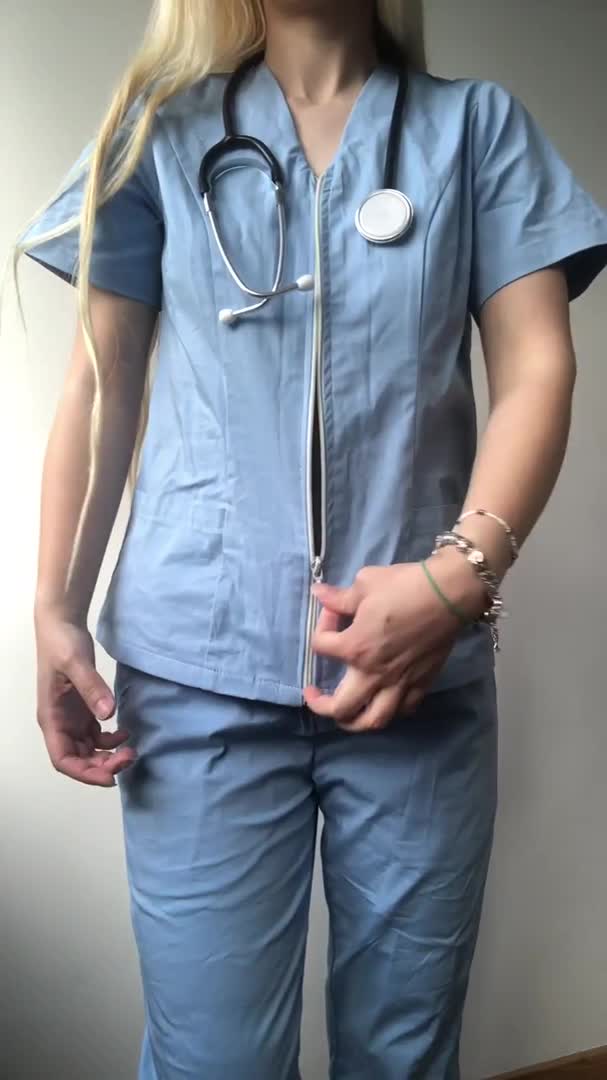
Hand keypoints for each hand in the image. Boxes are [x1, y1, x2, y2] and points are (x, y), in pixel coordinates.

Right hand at [35, 610, 135, 786]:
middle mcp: (60, 723)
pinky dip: (110, 741)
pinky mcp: (83, 709)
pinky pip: (96, 735)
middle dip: (102, 765)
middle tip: (130, 758)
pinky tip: (125, 733)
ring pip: (88, 750)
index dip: (85, 773)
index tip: (110, 776)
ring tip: (131, 750)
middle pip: (78, 759)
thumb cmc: (62, 643)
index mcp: (51, 718)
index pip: (63, 759)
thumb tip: (108, 715)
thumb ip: (92, 688)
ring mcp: (71, 718)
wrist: (61, 623)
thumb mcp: (76, 663)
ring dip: (107, 756)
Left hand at [303, 554, 483, 731]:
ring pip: (373, 721)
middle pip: (340, 708)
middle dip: (321, 705)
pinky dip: (391, 709)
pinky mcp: (422, 684)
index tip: (332, 612)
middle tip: (315, 693)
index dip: (321, 626)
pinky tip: (384, 699)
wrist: (449, 594)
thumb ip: (340, 597)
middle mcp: (374, 673)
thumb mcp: (366, 583)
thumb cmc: (405, 586)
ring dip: (354, 722)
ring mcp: (399, 683)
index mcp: (355, 647)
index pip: (320, 647)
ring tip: (346, 713)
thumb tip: (318, 593)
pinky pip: (403, 709)